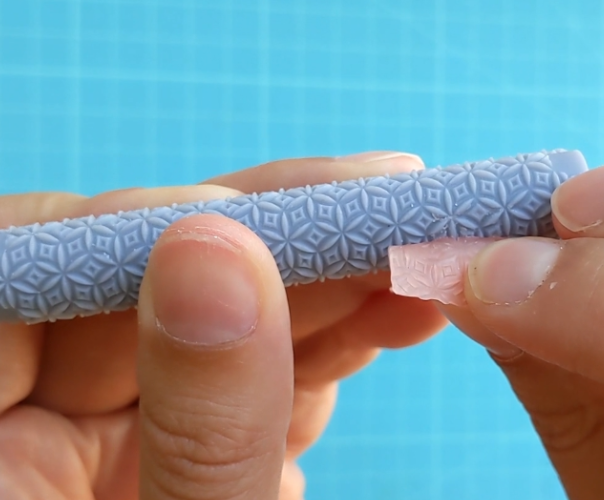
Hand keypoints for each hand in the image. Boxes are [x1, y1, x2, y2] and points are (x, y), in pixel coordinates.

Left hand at [0, 152, 447, 498]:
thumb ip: (201, 423)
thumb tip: (218, 250)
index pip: (36, 270)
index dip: (145, 224)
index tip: (260, 214)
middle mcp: (36, 421)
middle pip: (144, 286)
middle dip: (278, 250)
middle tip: (385, 209)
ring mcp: (112, 435)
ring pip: (212, 325)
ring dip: (324, 296)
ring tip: (413, 267)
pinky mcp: (179, 449)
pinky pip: (248, 382)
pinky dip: (322, 359)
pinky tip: (389, 321)